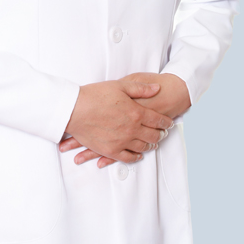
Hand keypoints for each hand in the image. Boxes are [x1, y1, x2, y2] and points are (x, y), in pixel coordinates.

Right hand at [59, 72, 190, 168]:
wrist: (75, 109)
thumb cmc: (96, 95)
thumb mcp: (120, 85)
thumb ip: (140, 88)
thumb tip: (157, 88)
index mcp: (136, 112)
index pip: (157, 120)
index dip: (165, 122)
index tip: (169, 123)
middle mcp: (132, 129)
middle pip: (153, 135)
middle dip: (160, 134)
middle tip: (163, 133)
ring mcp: (122, 141)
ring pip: (142, 147)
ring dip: (150, 145)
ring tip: (153, 143)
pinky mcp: (111, 150)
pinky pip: (128, 157)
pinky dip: (136, 157)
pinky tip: (138, 155)